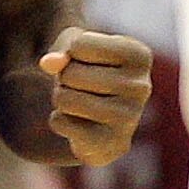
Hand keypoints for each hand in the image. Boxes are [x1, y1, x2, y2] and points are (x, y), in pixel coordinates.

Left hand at [39, 27, 152, 166]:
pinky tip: (80, 123)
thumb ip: (62, 46)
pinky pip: (60, 123)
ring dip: (61, 99)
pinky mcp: (110, 143)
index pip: (80, 45)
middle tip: (82, 86)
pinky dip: (60, 121)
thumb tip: (48, 63)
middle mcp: (140, 86)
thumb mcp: (78, 46)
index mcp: (139, 55)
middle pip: (70, 73)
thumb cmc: (92, 71)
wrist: (104, 121)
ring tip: (80, 102)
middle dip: (65, 79)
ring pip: (64, 99)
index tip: (89, 63)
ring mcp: (128, 118)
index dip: (73, 53)